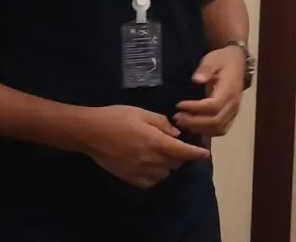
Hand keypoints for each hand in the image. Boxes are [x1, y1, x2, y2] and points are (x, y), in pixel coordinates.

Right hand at [79, 105, 210, 188]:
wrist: (90, 132)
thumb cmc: (117, 117)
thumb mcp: (143, 113)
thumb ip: (162, 124)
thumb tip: (176, 134)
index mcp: (156, 141)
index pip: (183, 151)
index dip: (196, 154)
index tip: (205, 154)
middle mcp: (150, 159)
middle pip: (175, 163)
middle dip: (179, 155)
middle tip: (175, 145)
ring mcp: (139, 170)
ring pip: (164, 174)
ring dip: (168, 166)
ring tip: (161, 155)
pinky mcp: (129, 177)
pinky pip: (149, 182)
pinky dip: (155, 176)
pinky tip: (151, 166)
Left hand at [174, 47, 244, 136]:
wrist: (238, 62)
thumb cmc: (223, 60)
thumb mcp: (213, 59)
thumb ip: (206, 69)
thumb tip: (196, 80)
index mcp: (230, 89)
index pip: (213, 105)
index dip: (195, 108)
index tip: (179, 105)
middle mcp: (234, 103)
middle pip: (215, 121)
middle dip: (194, 122)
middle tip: (177, 117)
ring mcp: (234, 110)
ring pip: (218, 128)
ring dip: (199, 128)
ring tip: (182, 122)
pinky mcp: (232, 115)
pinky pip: (221, 129)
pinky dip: (207, 131)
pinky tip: (194, 126)